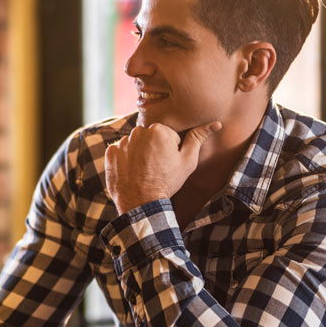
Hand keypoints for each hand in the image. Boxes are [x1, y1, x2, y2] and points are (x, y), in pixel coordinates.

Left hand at [104, 121, 221, 212]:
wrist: (142, 203)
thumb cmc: (168, 182)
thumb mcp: (188, 161)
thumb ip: (198, 138)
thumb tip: (215, 123)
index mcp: (158, 130)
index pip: (167, 135)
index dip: (170, 150)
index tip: (168, 163)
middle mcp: (138, 131)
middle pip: (149, 137)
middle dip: (153, 148)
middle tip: (156, 168)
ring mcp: (122, 142)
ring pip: (134, 143)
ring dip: (138, 153)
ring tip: (143, 171)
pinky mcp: (110, 153)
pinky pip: (120, 151)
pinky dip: (125, 159)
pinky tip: (131, 172)